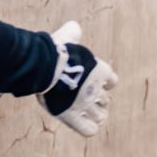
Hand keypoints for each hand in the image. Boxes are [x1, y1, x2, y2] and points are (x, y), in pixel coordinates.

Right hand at [37, 20, 117, 136]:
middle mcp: (95, 89)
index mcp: (100, 71)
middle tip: (89, 98)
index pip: (112, 81)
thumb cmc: (56, 49)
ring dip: (96, 115)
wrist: (45, 65)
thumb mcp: (68, 36)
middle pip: (105, 100)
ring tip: (92, 114)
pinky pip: (88, 130)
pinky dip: (89, 129)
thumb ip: (73, 32)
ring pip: (99, 116)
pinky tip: (86, 126)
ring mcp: (84, 104)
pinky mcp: (71, 116)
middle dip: (99, 100)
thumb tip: (73, 26)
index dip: (106, 82)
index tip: (99, 82)